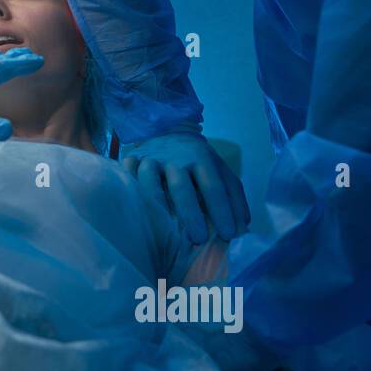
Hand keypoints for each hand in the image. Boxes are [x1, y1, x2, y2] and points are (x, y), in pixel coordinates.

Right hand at [121, 131, 249, 243]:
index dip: (222, 211)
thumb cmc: (197, 160)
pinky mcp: (133, 159)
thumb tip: (243, 224)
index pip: (214, 187)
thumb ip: (233, 194)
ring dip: (158, 203)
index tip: (228, 235)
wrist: (168, 130)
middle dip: (191, 215)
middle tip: (199, 239)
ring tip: (164, 227)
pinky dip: (129, 186)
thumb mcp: (220, 169)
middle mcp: (176, 158)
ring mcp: (152, 158)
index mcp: (202, 159)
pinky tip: (134, 205)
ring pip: (150, 180)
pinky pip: (127, 173)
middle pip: (182, 187)